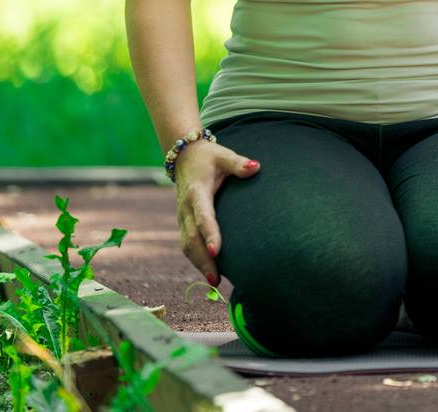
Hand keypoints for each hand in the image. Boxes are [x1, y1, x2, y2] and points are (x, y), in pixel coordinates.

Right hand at [173, 140, 259, 287]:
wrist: (184, 157)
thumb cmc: (208, 158)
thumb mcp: (223, 155)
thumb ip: (238, 163)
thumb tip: (255, 167)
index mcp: (196, 193)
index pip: (203, 216)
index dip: (209, 234)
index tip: (218, 250)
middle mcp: (185, 208)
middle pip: (192, 238)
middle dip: (204, 259)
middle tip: (217, 279)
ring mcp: (182, 217)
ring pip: (187, 245)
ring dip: (199, 264)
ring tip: (215, 282)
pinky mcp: (183, 222)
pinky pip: (187, 244)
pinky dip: (196, 259)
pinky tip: (210, 271)